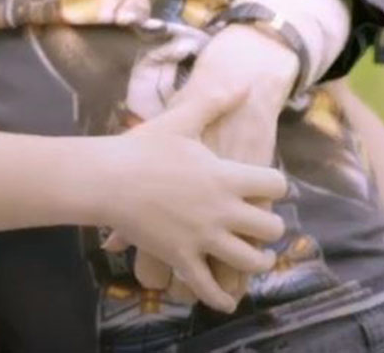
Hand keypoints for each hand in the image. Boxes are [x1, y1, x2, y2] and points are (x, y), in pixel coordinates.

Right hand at [97, 84, 287, 314]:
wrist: (106, 179)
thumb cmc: (142, 148)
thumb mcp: (181, 121)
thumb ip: (215, 103)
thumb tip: (242, 83)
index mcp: (225, 177)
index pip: (276, 186)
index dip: (276, 187)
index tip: (268, 189)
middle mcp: (221, 210)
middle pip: (271, 227)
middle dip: (271, 228)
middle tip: (263, 227)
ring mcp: (203, 237)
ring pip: (250, 260)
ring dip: (258, 262)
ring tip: (255, 259)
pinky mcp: (181, 257)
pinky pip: (208, 285)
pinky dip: (221, 297)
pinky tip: (227, 299)